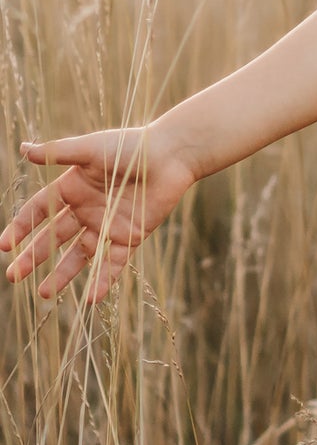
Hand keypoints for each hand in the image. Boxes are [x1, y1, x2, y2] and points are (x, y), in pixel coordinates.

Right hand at [1, 126, 195, 302]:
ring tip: (44, 293)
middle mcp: (87, 209)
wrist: (171, 155)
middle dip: (33, 257)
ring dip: (62, 275)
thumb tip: (22, 149)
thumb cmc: (131, 146)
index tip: (4, 246)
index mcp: (73, 188)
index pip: (39, 211)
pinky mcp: (131, 236)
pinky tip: (91, 298)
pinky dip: (103, 280)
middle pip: (54, 238)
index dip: (21, 227)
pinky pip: (113, 263)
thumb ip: (57, 152)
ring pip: (80, 256)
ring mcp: (108, 225)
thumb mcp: (90, 149)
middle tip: (13, 276)